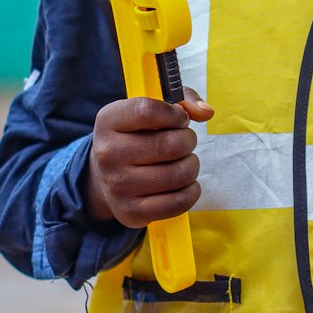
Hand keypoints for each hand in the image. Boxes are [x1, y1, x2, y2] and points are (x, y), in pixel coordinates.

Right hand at [85, 91, 214, 226]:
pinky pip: (179, 202)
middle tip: (183, 143)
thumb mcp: (150, 108)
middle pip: (171, 145)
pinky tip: (182, 184)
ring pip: (180, 174)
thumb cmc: (137, 135)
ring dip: (191, 166)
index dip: (175, 113)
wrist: (105, 176)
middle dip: (188, 141)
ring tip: (181, 162)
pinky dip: (191, 191)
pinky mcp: (130, 212)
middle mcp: (108, 154)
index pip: (148, 111)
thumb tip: (206, 112)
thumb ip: (182, 100)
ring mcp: (117, 186)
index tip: (179, 119)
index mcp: (108, 121)